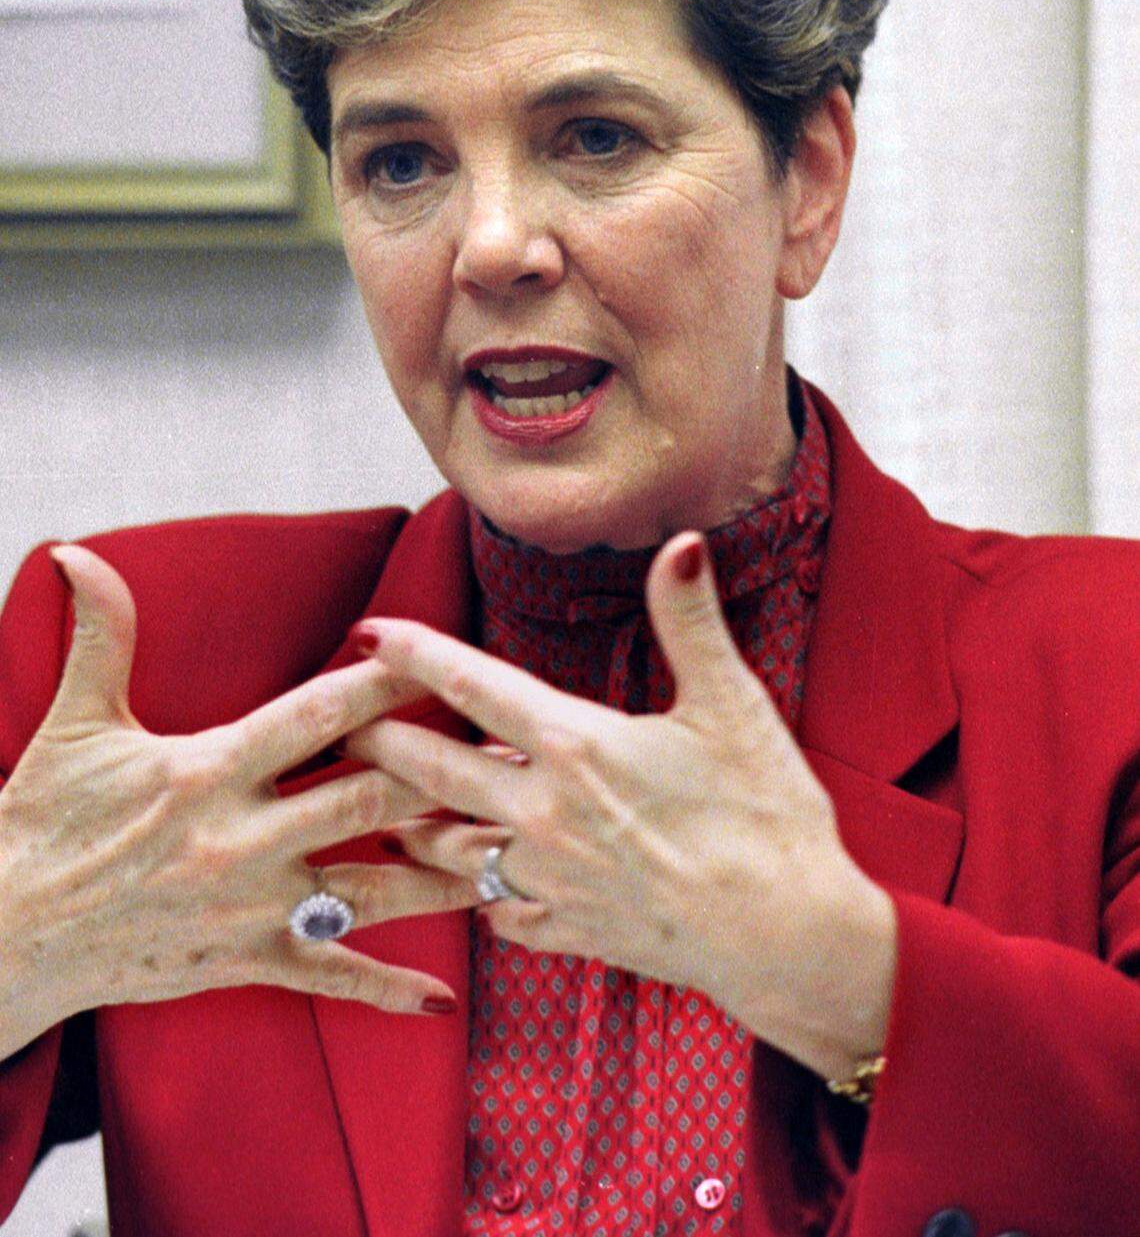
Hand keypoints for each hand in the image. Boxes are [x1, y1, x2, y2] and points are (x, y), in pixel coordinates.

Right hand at [0, 545, 476, 1060]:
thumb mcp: (74, 725)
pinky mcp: (243, 962)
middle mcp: (240, 838)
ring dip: (442, 872)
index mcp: (208, 769)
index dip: (384, 684)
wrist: (5, 937)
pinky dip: (387, 988)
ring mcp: (248, 907)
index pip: (315, 716)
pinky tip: (441, 1000)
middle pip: (366, 799)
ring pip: (370, 889)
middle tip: (509, 755)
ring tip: (507, 852)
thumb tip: (75, 554)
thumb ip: (98, 637)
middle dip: (441, 774)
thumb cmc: (43, 822)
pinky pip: (328, 976)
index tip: (443, 658)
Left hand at [345, 531, 896, 1080]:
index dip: (412, 654)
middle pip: (433, 771)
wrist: (788, 938)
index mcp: (577, 747)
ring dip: (412, 824)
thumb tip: (682, 544)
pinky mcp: (567, 931)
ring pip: (449, 850)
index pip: (472, 685)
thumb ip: (691, 621)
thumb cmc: (767, 819)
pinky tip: (475, 882)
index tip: (367, 634)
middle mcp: (545, 813)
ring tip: (382, 811)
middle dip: (377, 745)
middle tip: (337, 730)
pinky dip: (476, 891)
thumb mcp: (733, 706)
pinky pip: (495, 911)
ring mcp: (550, 880)